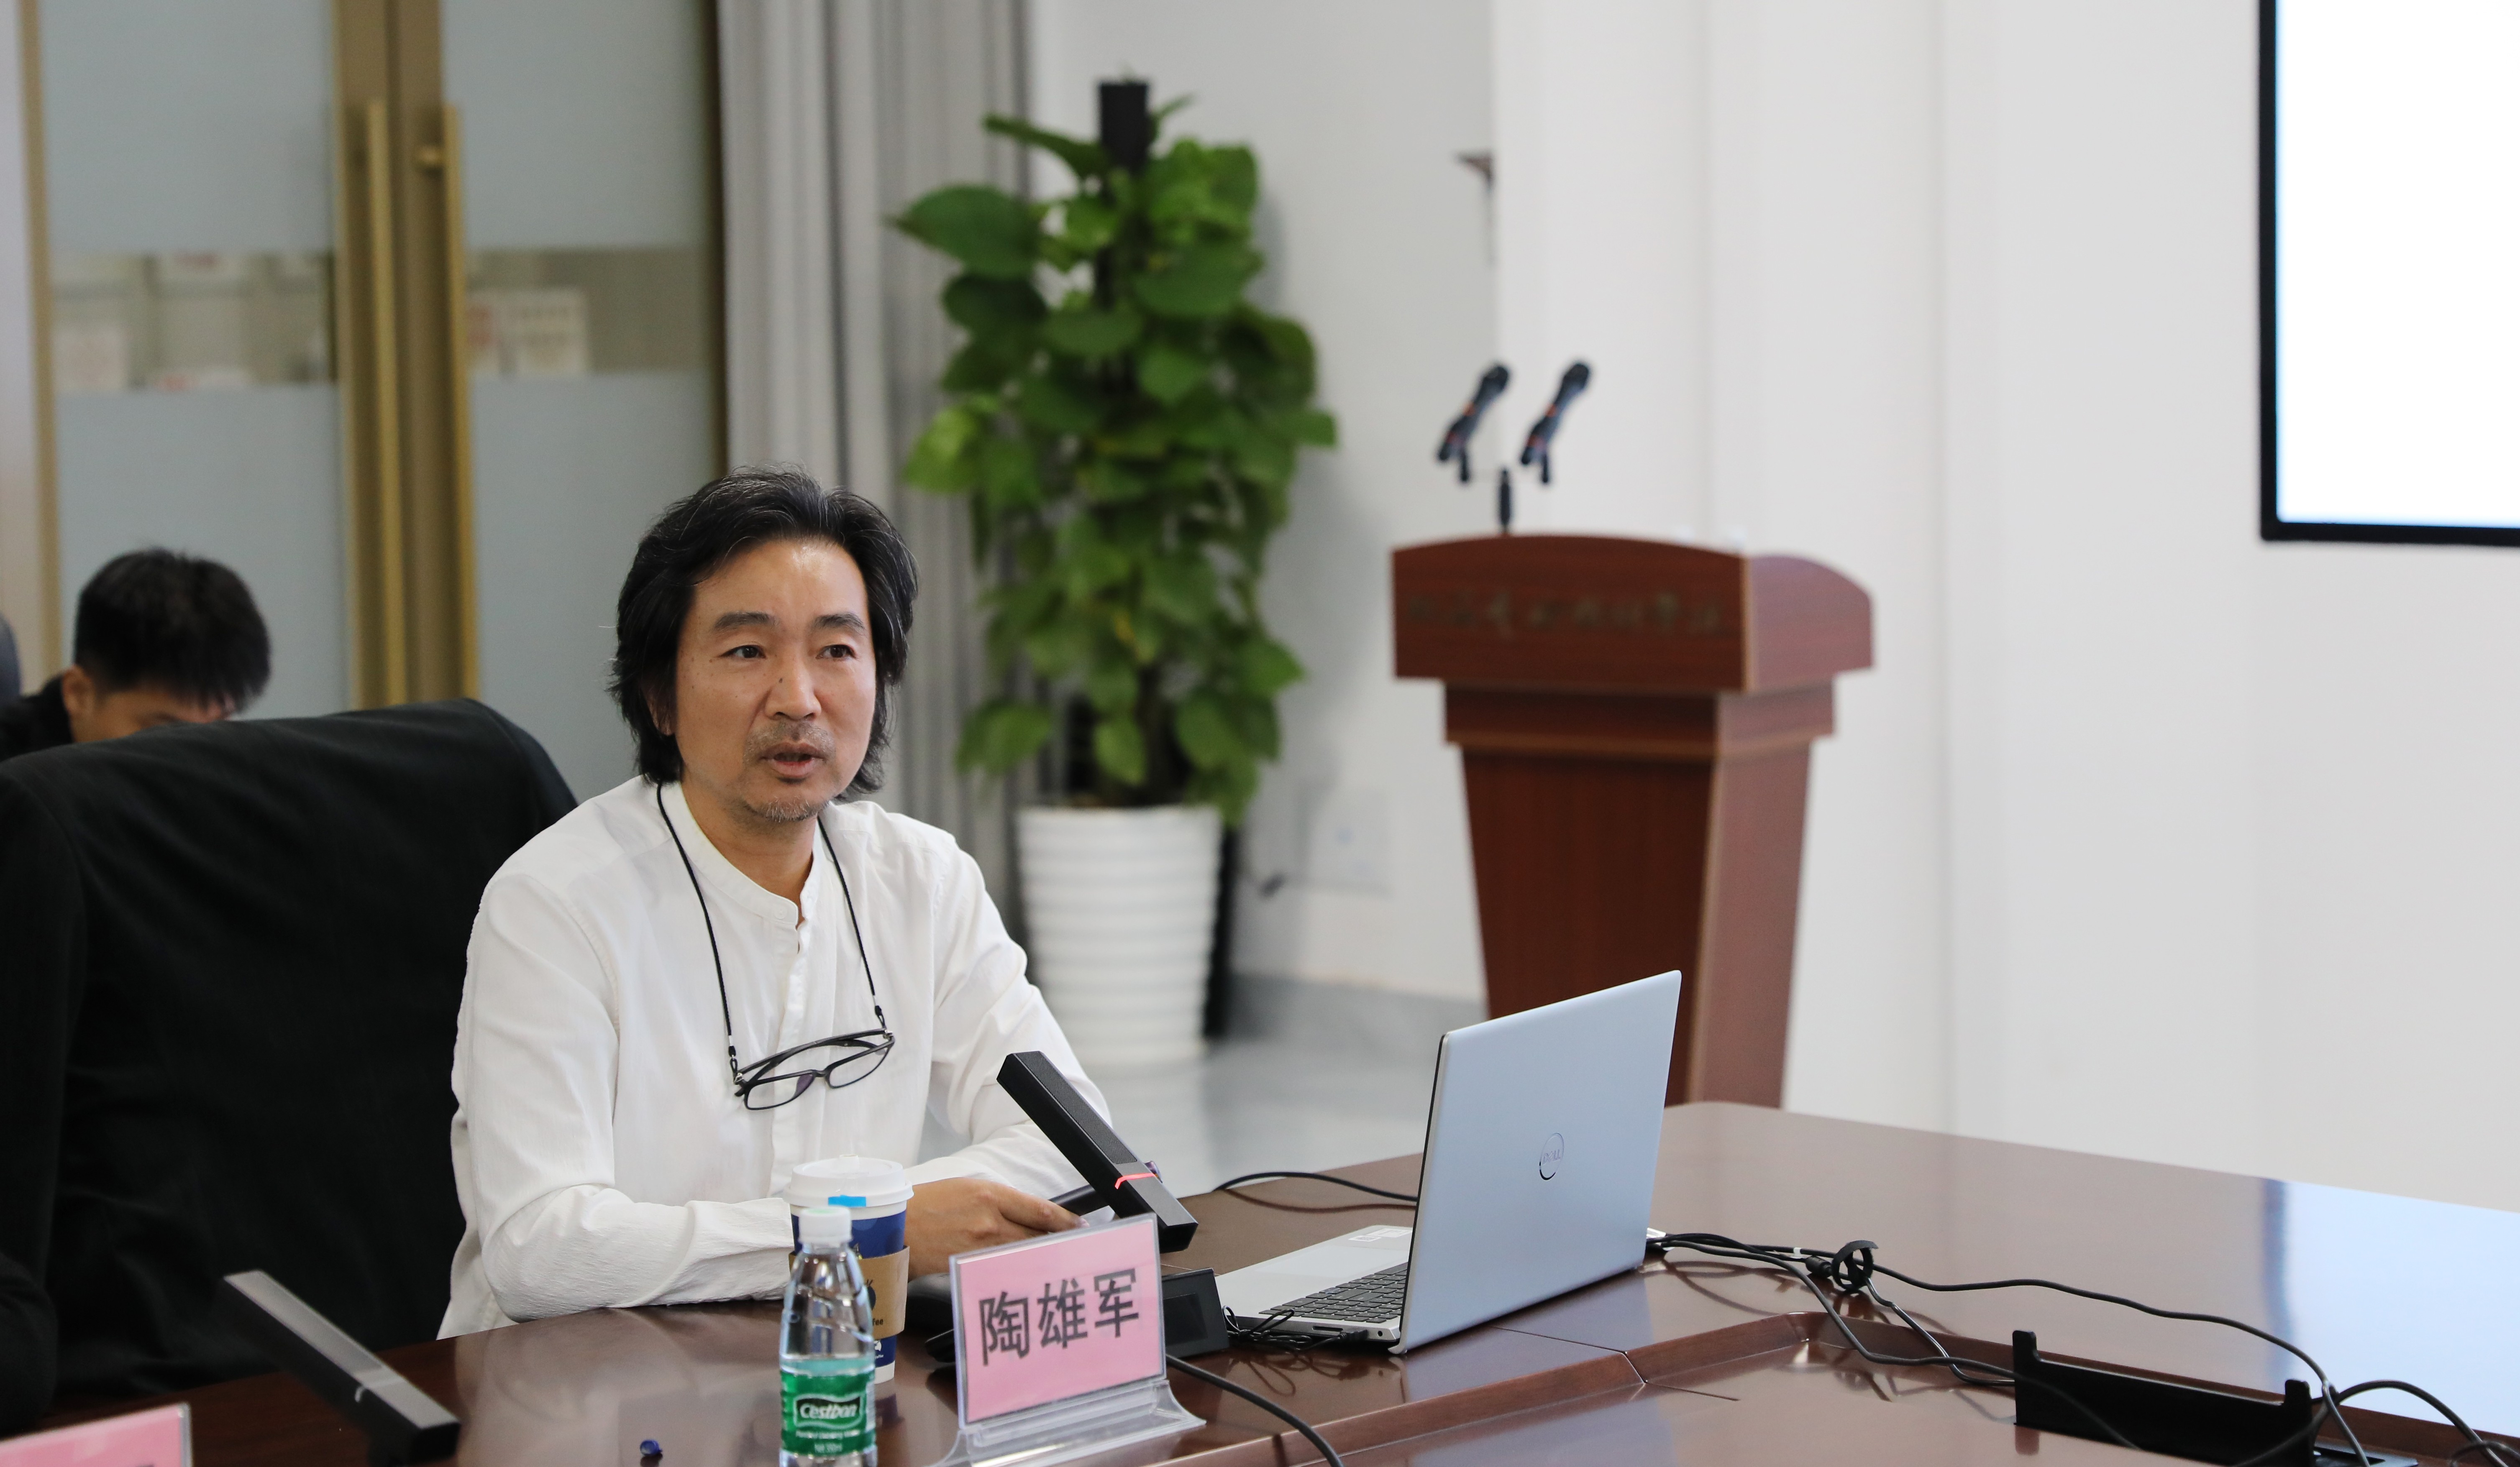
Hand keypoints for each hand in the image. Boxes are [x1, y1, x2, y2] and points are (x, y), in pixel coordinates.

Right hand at [906, 1178, 1076, 1275]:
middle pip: (1038, 1237)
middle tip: (1071, 1250)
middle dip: (1057, 1244)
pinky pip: (999, 1270)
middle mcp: (990, 1221)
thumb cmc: (927, 1204)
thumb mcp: (966, 1188)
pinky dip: (1011, 1271)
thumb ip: (999, 1201)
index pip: (1042, 1211)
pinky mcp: (968, 1267)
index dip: (1066, 1222)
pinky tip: (1018, 1274)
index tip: (1079, 1228)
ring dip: (1038, 1259)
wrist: (894, 1226)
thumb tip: (1028, 1214)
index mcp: (991, 1195)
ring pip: (1022, 1256)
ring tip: (1051, 1263)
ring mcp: (979, 1248)